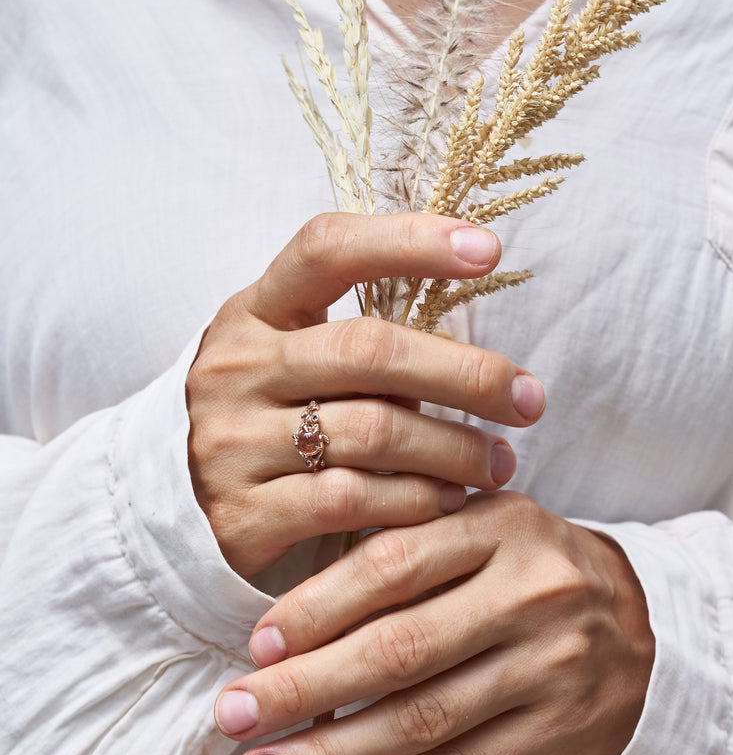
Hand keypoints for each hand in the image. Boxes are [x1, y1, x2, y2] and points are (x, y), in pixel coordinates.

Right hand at [185, 213, 545, 576]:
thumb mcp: (295, 358)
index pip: (328, 249)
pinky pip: (351, 500)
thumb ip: (365, 347)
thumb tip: (478, 361)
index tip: (489, 250)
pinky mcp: (242, 513)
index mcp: (254, 312)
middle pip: (370, 350)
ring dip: (454, 449)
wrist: (182, 500)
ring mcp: (231, 441)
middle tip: (529, 400)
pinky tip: (449, 501)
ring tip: (498, 464)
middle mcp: (236, 367)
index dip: (409, 241)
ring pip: (372, 432)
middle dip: (466, 374)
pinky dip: (415, 502)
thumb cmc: (269, 415)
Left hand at [215, 492, 654, 754]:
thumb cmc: (529, 563)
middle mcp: (530, 591)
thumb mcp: (482, 528)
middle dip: (308, 687)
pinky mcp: (563, 728)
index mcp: (500, 526)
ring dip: (335, 752)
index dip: (318, 606)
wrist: (633, 615)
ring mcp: (551, 664)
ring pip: (424, 719)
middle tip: (237, 711)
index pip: (392, 565)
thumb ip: (411, 544)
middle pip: (400, 648)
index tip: (260, 643)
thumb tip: (299, 609)